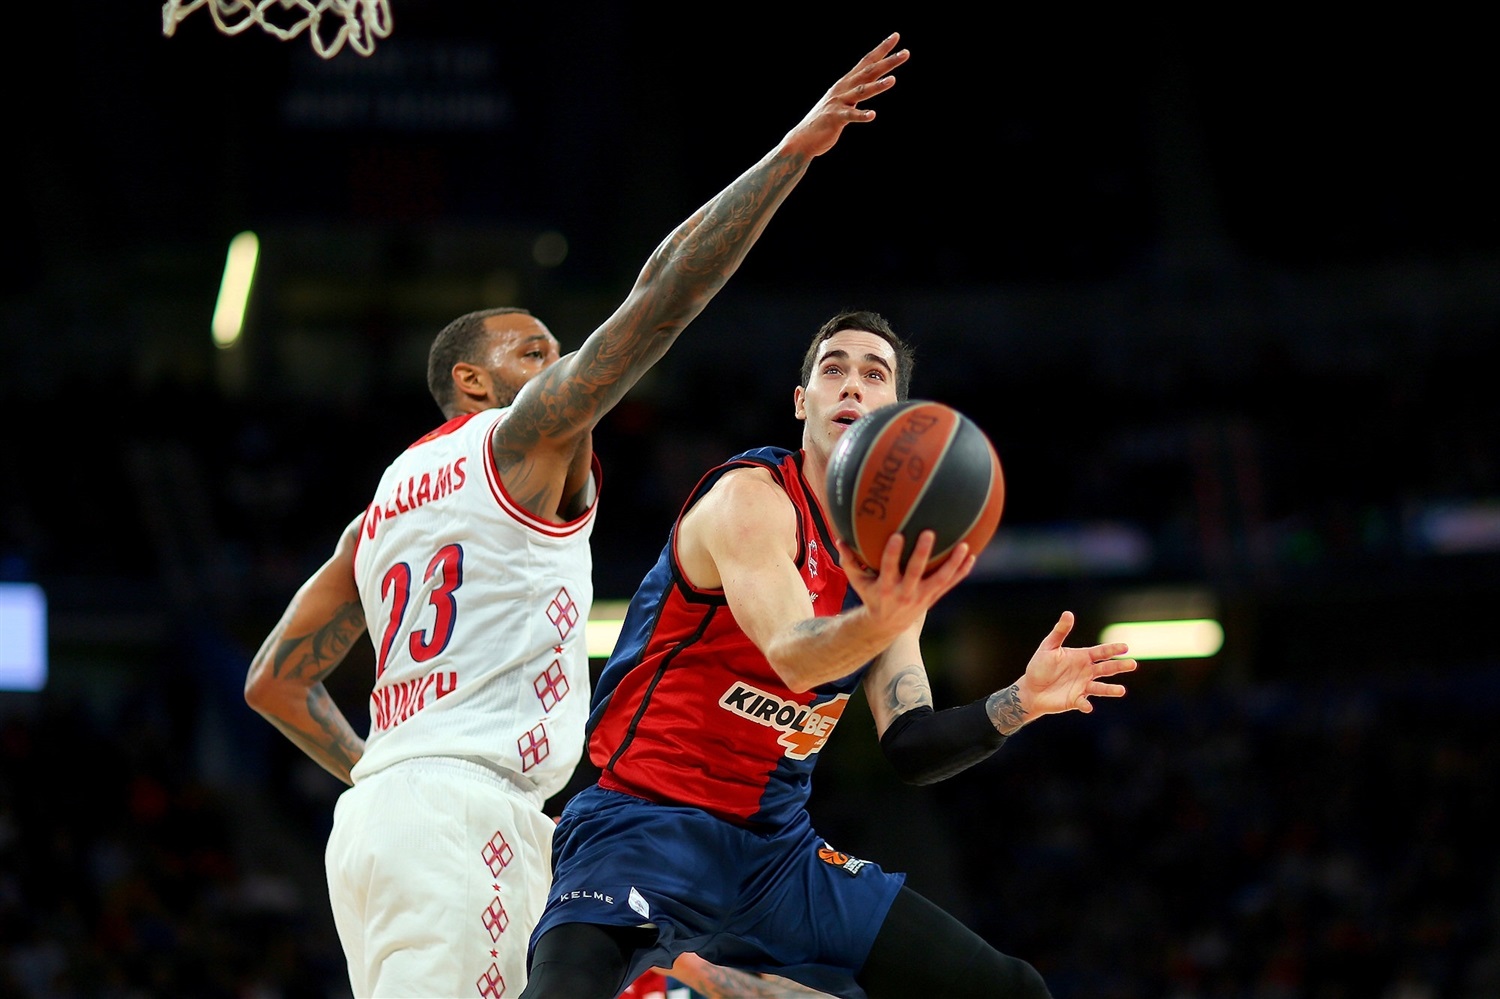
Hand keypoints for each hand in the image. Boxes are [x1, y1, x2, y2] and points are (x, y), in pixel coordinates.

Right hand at [781, 32, 908, 158]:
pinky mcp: (835, 118)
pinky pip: (850, 115)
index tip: (896, 36)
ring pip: (862, 91)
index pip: (867, 62)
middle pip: (869, 71)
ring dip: (877, 85)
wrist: (803, 138)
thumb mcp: (842, 100)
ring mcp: (838, 102)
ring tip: (893, 80)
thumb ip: (855, 91)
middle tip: (906, 53)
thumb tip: (868, 84)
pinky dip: (861, 115)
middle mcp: (843, 88)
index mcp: (846, 82)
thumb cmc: (825, 121)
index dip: (882, 49)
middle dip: (888, 62)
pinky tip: (872, 115)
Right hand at [838, 530, 973, 637]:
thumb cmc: (872, 595)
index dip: (892, 553)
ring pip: (940, 579)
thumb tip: (839, 539)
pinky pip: (950, 584)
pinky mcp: (933, 597)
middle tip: (929, 533)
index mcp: (886, 587)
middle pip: (915, 572)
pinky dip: (961, 572)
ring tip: (964, 546)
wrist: (888, 624)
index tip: (897, 535)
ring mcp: (922, 596)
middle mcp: (905, 592)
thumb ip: (849, 561)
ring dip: (953, 563)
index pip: (889, 568)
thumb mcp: (857, 582)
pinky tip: (971, 556)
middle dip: (922, 554)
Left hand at [1013, 611, 1135, 717]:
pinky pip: (1083, 702)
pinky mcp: (1075, 700)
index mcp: (1082, 657)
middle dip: (1119, 666)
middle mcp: (1087, 672)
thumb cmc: (1040, 665)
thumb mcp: (1049, 646)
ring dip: (1110, 689)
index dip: (1113, 649)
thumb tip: (1068, 613)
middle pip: (1106, 668)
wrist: (1031, 688)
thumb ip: (1060, 631)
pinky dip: (1085, 704)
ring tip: (1121, 690)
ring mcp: (1083, 686)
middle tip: (1133, 664)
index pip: (1101, 652)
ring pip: (1100, 687)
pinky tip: (1088, 706)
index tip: (1125, 647)